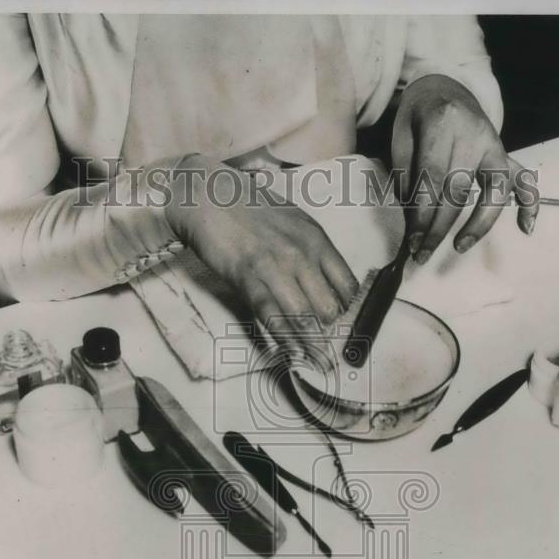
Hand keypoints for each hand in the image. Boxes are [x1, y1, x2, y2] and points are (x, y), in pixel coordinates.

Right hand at [164, 155, 357, 340]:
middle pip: (328, 306)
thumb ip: (311, 251)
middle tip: (332, 351)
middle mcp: (301, 255)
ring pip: (303, 315)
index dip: (350, 312)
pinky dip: (282, 338)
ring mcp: (275, 267)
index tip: (347, 328)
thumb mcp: (294, 222)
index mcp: (317, 240)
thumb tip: (324, 282)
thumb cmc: (250, 207)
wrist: (209, 194)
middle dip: (332, 333)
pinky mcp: (247, 276)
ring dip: (313, 345)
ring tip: (320, 364)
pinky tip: (291, 354)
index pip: (347, 285)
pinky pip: (270, 314)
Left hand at [391, 74, 538, 263]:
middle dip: (440, 228)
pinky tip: (526, 229)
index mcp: (442, 123)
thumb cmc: (417, 118)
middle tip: (422, 254)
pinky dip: (529, 204)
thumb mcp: (401, 137)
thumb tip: (415, 219)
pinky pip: (524, 180)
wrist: (444, 89)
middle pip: (459, 191)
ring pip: (494, 191)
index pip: (433, 179)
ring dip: (478, 224)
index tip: (413, 241)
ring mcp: (495, 144)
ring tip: (460, 247)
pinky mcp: (505, 154)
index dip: (422, 215)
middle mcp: (474, 134)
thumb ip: (406, 174)